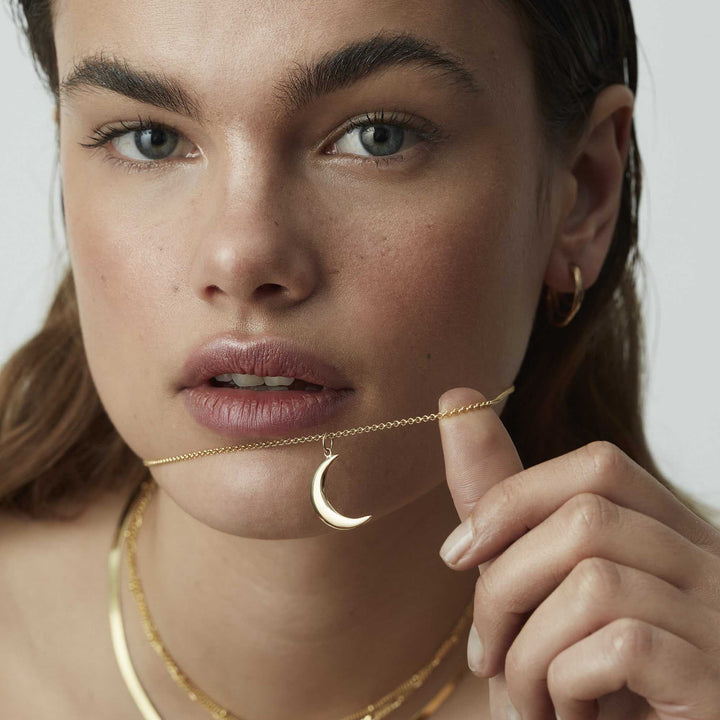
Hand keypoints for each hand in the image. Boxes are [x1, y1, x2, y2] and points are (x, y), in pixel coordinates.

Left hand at [437, 387, 719, 719]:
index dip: (514, 496)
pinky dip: (563, 684)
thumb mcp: (536, 585)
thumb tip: (454, 398)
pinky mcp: (716, 678)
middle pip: (585, 519)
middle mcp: (710, 565)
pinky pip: (621, 643)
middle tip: (485, 653)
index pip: (600, 465)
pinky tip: (567, 716)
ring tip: (526, 699)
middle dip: (503, 585)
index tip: (459, 553)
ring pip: (593, 581)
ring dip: (527, 650)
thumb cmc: (583, 681)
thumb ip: (503, 503)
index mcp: (668, 535)